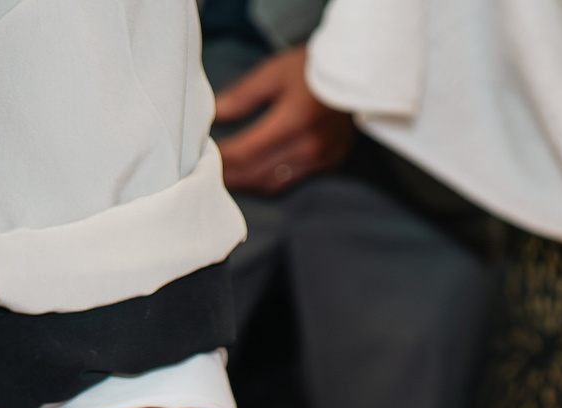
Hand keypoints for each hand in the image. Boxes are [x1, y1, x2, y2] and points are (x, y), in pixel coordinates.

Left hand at [214, 48, 354, 195]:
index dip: (220, 159)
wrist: (359, 72)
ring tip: (224, 176)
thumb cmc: (315, 68)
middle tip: (205, 172)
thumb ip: (242, 98)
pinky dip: (264, 183)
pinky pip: (288, 183)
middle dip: (227, 176)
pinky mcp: (328, 165)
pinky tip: (250, 176)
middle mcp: (308, 147)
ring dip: (244, 184)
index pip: (244, 154)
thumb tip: (215, 116)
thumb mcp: (274, 73)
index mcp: (293, 123)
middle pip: (255, 175)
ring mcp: (320, 160)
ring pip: (270, 185)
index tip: (202, 156)